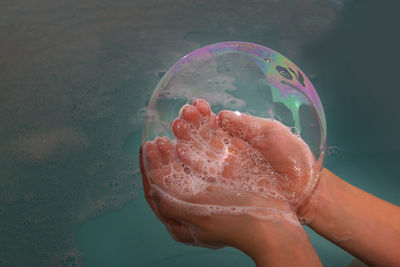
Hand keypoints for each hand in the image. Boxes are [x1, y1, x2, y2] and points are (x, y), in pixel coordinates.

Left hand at [140, 146, 300, 251]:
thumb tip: (152, 189)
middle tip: (161, 139)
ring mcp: (205, 199)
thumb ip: (172, 204)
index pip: (156, 192)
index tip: (147, 147)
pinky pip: (202, 168)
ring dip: (178, 151)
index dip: (149, 168)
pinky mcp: (219, 190)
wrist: (271, 227)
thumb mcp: (199, 216)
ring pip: (184, 171)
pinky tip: (195, 139)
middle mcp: (190, 210)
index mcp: (180, 222)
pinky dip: (196, 152)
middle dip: (163, 158)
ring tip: (176, 131)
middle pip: (169, 180)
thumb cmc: (236, 224)